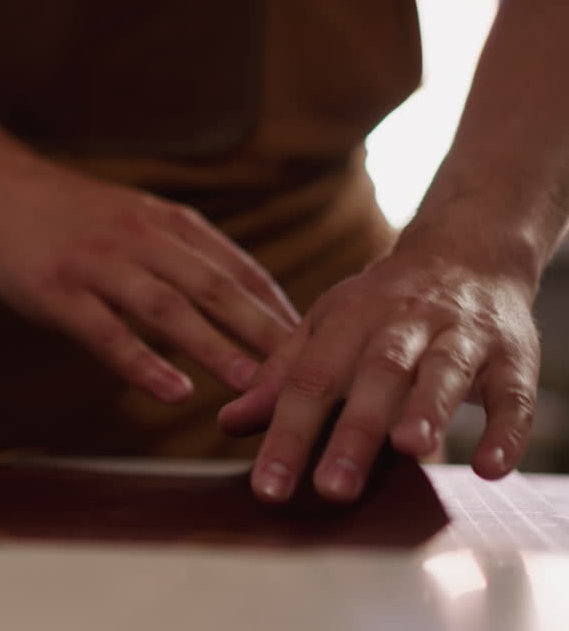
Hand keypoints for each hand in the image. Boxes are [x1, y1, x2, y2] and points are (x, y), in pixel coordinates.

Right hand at [0, 162, 298, 401]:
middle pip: (214, 288)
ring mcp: (98, 263)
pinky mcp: (57, 290)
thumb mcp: (137, 219)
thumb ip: (183, 255)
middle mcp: (141, 239)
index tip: (317, 347)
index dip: (278, 309)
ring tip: (250, 387)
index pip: (237, 269)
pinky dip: (141, 361)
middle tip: (305, 373)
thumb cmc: (72, 218)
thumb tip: (244, 304)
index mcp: (168, 223)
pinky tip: (172, 390)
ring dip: (213, 348)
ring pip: (167, 308)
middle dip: (263, 332)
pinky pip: (105, 331)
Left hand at [219, 244, 540, 502]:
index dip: (286, 435)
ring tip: (411, 450)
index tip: (268, 488)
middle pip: (376, 375)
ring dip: (428, 409)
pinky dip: (507, 430)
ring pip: (443, 371)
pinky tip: (490, 467)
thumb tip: (228, 423)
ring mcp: (461, 337)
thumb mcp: (325, 329)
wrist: (466, 252)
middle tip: (332, 488)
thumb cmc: (382, 308)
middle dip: (354, 432)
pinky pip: (513, 394)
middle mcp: (403, 325)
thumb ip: (282, 378)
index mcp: (347, 320)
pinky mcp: (514, 355)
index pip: (310, 380)